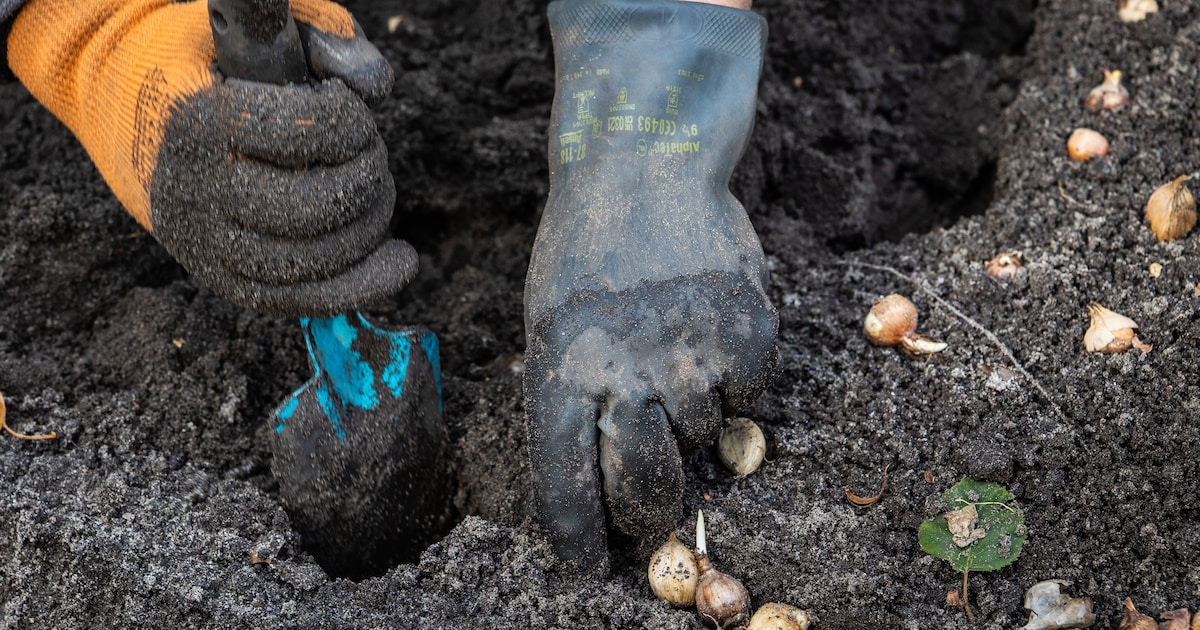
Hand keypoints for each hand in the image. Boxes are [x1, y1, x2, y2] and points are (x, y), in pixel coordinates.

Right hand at [9, 0, 410, 316]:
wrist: (118, 100)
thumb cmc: (206, 57)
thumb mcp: (256, 25)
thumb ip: (323, 34)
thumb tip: (375, 88)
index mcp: (199, 121)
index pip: (311, 135)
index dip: (354, 122)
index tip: (347, 105)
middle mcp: (195, 191)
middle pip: (316, 209)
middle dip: (367, 180)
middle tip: (368, 154)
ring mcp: (203, 243)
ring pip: (314, 262)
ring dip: (369, 227)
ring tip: (374, 192)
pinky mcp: (219, 277)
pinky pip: (303, 299)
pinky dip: (362, 285)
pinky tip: (400, 262)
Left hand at [526, 0, 774, 575]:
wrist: (642, 166)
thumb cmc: (587, 253)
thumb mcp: (550, 323)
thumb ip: (575, 397)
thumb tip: (604, 476)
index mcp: (560, 371)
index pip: (564, 482)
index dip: (578, 535)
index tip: (589, 564)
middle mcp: (624, 372)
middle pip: (643, 485)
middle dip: (648, 511)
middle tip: (652, 511)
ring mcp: (690, 355)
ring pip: (704, 442)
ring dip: (694, 427)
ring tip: (680, 370)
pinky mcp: (746, 335)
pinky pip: (751, 400)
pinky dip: (738, 387)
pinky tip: (715, 339)